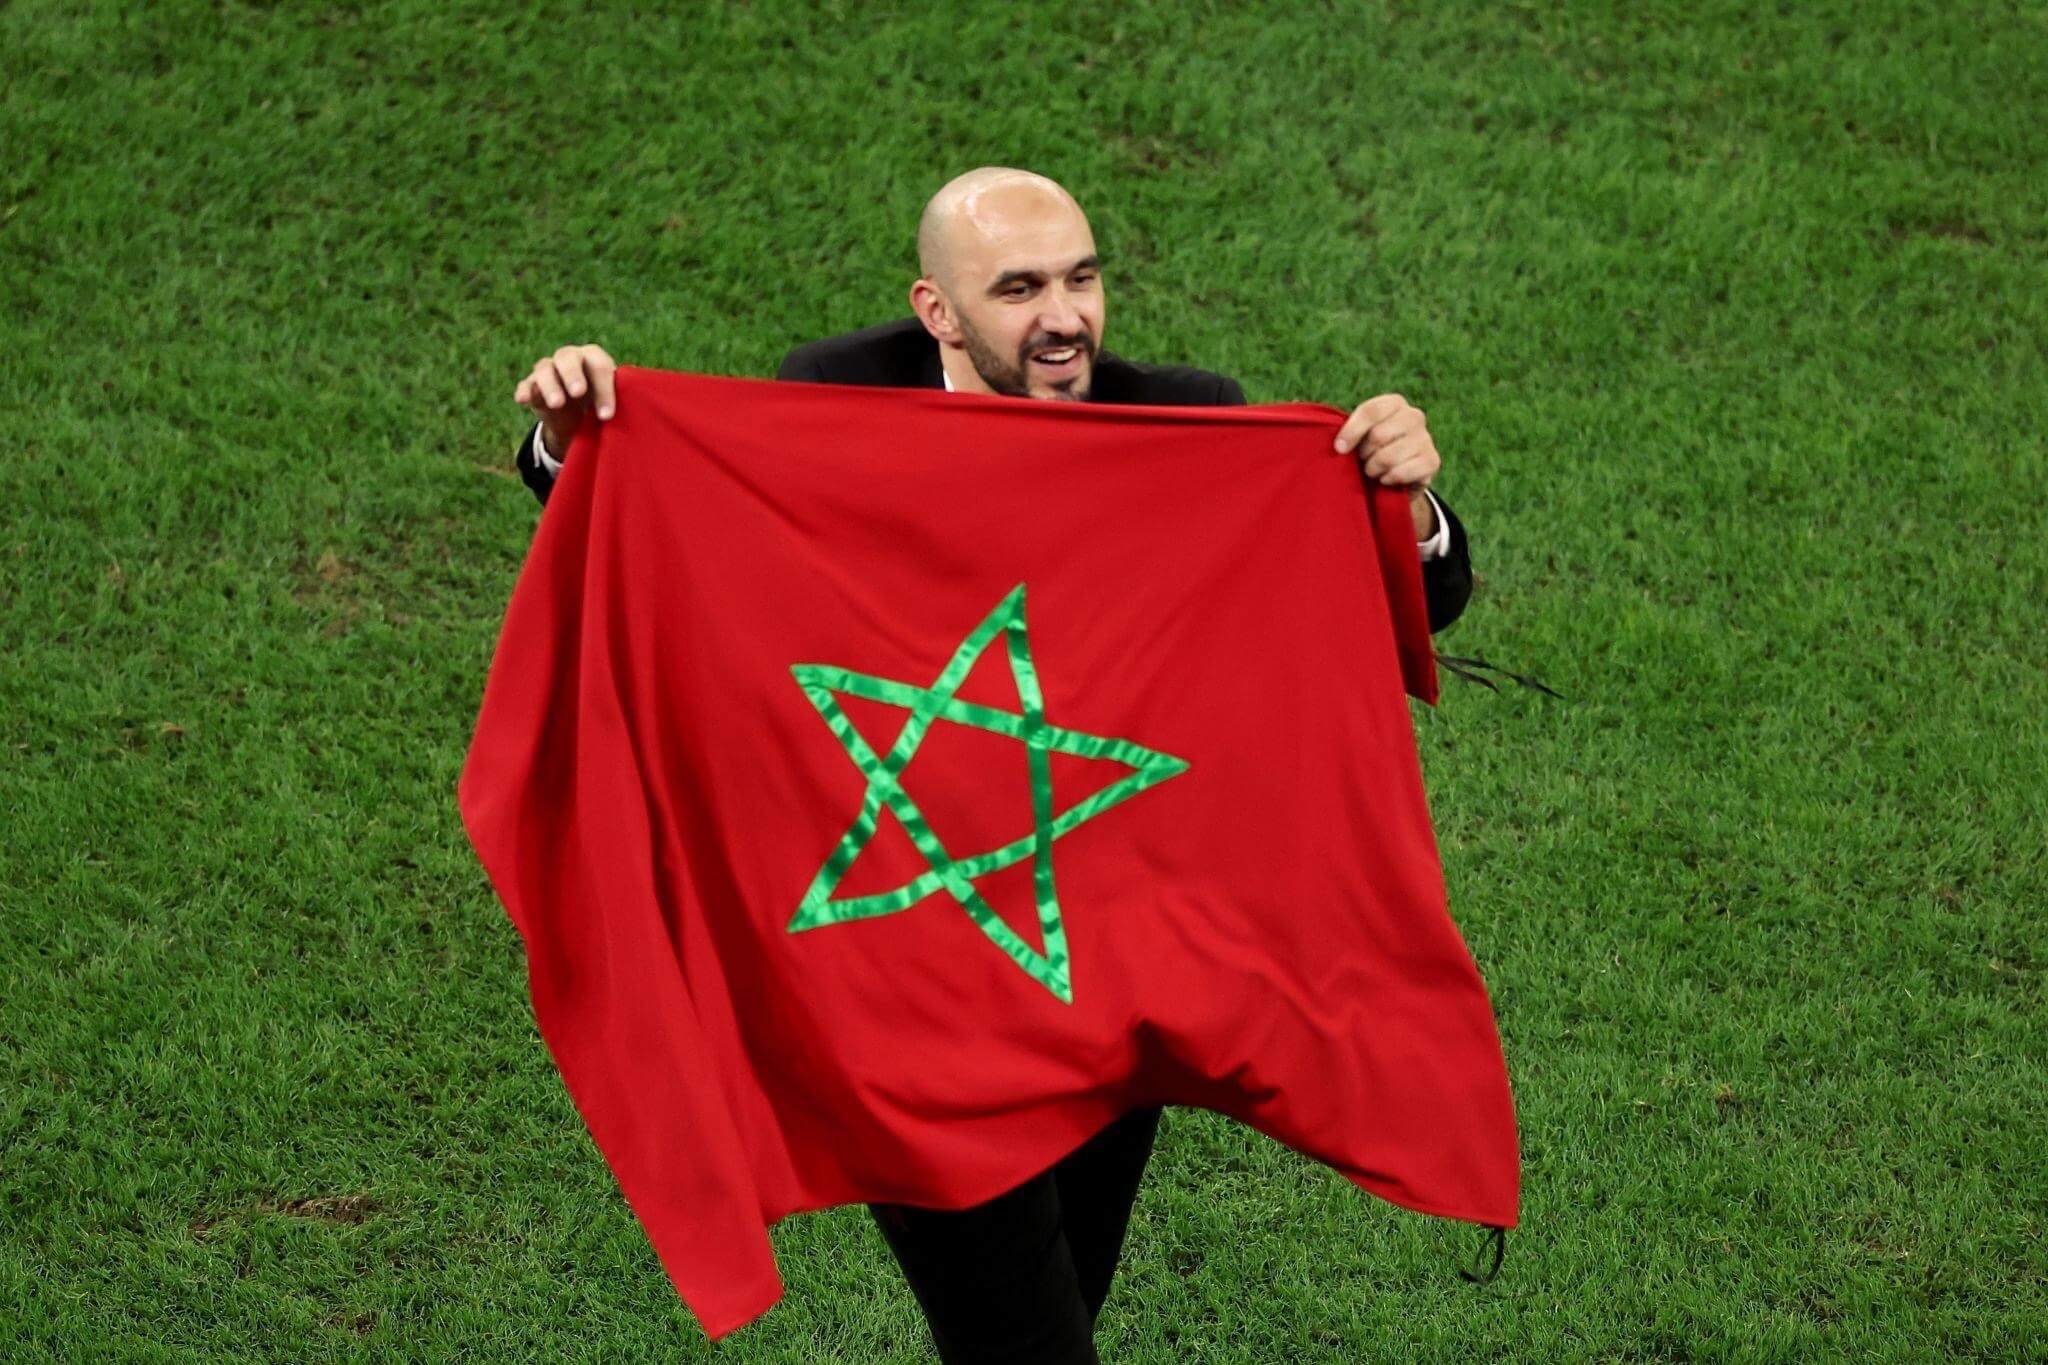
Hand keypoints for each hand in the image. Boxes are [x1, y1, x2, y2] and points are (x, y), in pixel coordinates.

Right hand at [513, 344, 617, 460]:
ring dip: (550, 385)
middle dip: (573, 374)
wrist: (578, 416)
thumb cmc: (601, 405)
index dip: (603, 388)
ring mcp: (549, 370)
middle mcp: (570, 359)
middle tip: (578, 393)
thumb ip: (620, 404)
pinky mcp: (532, 386)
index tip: (607, 415)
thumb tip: (640, 419)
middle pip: (567, 357)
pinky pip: (526, 385)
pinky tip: (523, 400)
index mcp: (594, 359)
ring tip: (557, 403)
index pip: (599, 365)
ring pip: (545, 369)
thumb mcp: (613, 405)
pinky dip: (524, 391)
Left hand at [1333, 393, 1439, 538]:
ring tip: (1373, 471)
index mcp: (1393, 403)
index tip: (1338, 449)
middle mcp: (1414, 416)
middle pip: (1379, 436)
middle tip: (1362, 461)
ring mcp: (1426, 438)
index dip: (1351, 432)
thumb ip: (1326, 421)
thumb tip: (1292, 407)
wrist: (1392, 481)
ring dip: (1374, 470)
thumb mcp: (1349, 436)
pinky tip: (1387, 479)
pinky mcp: (1433, 461)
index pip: (1370, 411)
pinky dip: (1389, 479)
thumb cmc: (1364, 453)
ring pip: (1389, 456)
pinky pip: (1404, 471)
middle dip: (1364, 455)